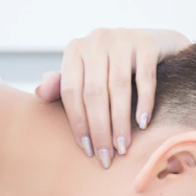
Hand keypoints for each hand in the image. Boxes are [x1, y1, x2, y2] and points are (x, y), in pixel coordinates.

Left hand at [35, 28, 189, 167]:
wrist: (156, 44)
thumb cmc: (115, 66)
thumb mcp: (87, 73)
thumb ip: (63, 85)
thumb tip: (39, 94)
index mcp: (75, 49)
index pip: (71, 92)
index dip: (79, 123)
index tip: (88, 151)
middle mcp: (96, 40)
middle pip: (94, 92)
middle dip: (100, 129)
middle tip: (107, 157)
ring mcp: (122, 38)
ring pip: (119, 87)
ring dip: (120, 122)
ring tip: (123, 147)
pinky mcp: (146, 42)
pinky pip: (144, 78)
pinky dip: (144, 102)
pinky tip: (143, 123)